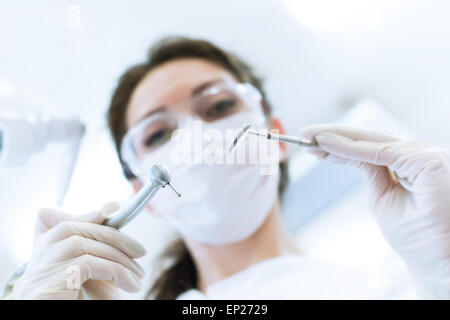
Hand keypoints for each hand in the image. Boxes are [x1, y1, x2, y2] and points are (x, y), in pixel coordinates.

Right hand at [13, 202, 145, 299]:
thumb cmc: (82, 300)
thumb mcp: (94, 270)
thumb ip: (99, 241)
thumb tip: (111, 204)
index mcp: (42, 253)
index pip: (47, 217)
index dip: (76, 211)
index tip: (107, 214)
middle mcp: (34, 260)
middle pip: (70, 228)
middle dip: (113, 235)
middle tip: (140, 251)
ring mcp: (36, 272)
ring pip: (80, 244)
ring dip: (118, 256)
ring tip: (138, 274)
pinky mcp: (45, 286)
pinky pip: (87, 265)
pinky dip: (116, 271)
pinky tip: (130, 284)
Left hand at [299, 124, 449, 298]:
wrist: (437, 261)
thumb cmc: (416, 235)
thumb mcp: (383, 197)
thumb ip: (370, 171)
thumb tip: (345, 151)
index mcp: (410, 163)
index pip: (369, 146)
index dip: (339, 143)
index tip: (311, 145)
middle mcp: (418, 154)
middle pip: (369, 138)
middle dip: (333, 136)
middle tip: (303, 135)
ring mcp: (424, 155)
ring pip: (371, 140)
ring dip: (336, 137)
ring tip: (308, 137)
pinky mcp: (426, 160)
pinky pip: (379, 152)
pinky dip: (350, 147)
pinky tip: (326, 144)